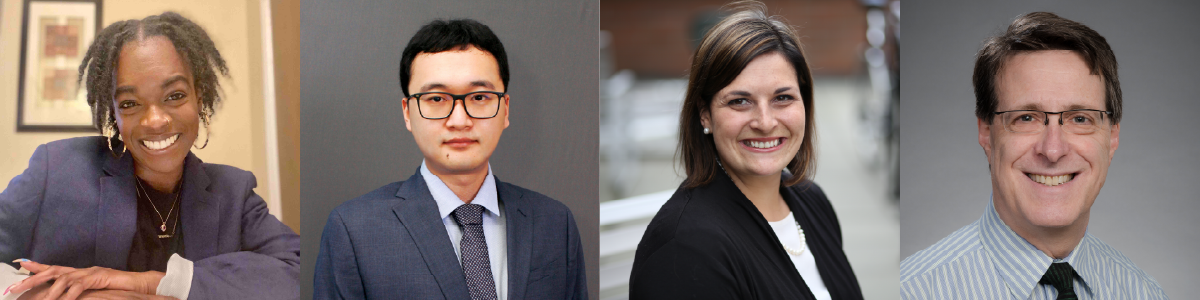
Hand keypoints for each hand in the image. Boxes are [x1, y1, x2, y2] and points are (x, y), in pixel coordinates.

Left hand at [7, 260, 162, 299]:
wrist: (140, 285)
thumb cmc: (119, 290)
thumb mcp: (95, 292)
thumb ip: (80, 293)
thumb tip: (67, 297)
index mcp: (80, 272)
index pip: (54, 268)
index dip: (37, 266)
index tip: (21, 264)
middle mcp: (82, 269)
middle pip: (52, 271)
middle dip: (32, 280)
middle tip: (15, 289)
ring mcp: (90, 272)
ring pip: (63, 279)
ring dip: (50, 291)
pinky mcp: (99, 277)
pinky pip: (80, 285)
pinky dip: (70, 293)